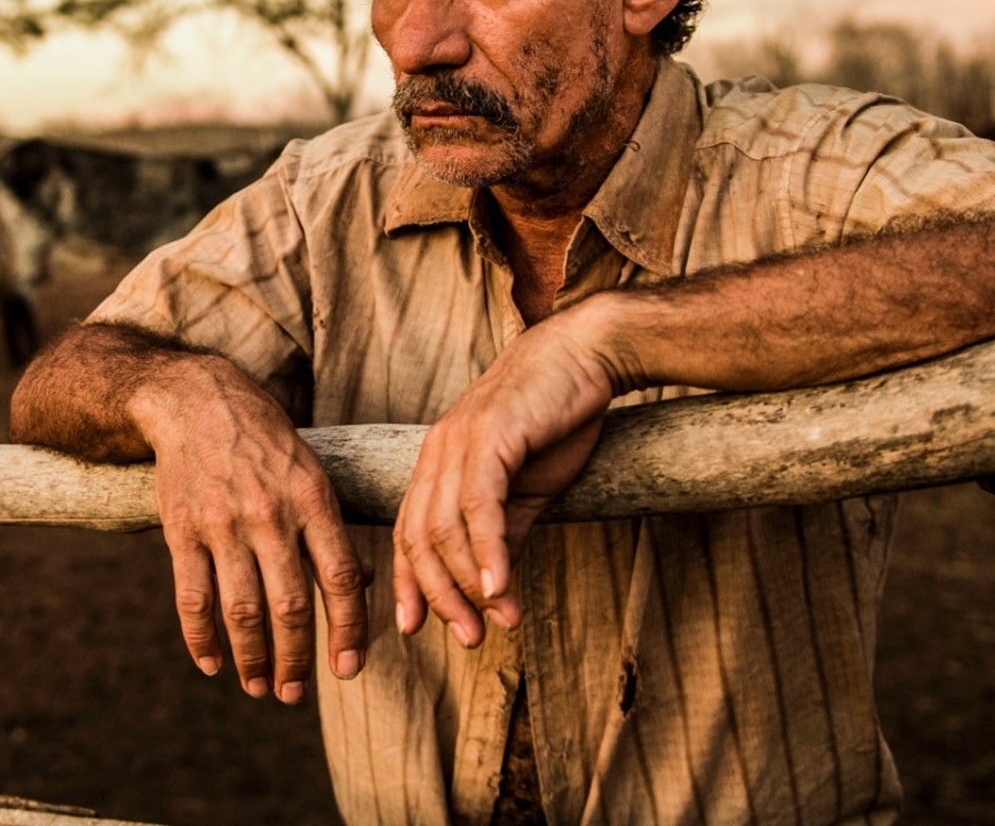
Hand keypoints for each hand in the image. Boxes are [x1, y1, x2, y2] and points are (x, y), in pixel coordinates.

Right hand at [136, 353, 368, 701]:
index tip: (348, 670)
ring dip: (252, 658)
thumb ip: (333, 528)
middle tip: (295, 693)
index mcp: (313, 499)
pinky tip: (212, 663)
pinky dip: (201, 639)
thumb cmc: (264, 441)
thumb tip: (362, 584)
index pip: (340, 578)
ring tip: (258, 687)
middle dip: (295, 660)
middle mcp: (271, 514)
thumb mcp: (312, 470)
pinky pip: (192, 598)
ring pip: (242, 611)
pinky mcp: (182, 530)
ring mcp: (223, 524)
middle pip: (290, 606)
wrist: (195, 401)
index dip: (348, 631)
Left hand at [391, 301, 622, 647]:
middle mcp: (437, 452)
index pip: (407, 532)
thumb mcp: (526, 487)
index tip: (413, 629)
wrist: (587, 356)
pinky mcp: (491, 436)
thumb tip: (490, 585)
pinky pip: (479, 505)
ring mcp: (459, 441)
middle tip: (469, 639)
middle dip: (439, 597)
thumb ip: (502, 531)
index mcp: (438, 462)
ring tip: (497, 621)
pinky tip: (498, 586)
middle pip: (418, 538)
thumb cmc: (557, 417)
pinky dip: (486, 551)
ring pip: (444, 527)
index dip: (407, 584)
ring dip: (468, 584)